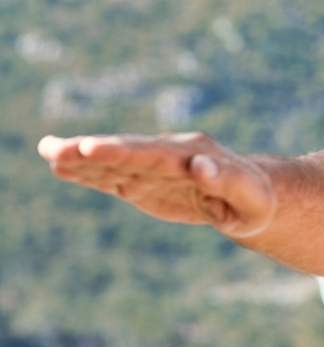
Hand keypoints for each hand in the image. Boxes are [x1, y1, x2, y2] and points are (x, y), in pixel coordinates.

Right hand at [38, 132, 275, 237]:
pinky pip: (112, 176)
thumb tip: (200, 166)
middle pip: (125, 152)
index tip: (92, 147)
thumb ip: (225, 181)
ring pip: (113, 161)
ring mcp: (153, 166)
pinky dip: (88, 172)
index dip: (121, 151)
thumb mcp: (249, 196)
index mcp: (194, 154)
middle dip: (90, 151)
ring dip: (80, 158)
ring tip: (46, 151)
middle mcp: (168, 153)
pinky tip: (59, 167)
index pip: (152, 153)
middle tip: (53, 148)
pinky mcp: (144, 181)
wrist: (252, 197)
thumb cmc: (254, 199)